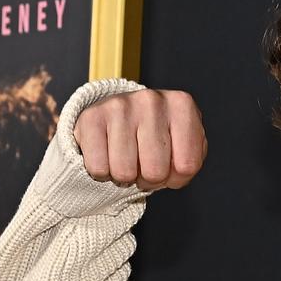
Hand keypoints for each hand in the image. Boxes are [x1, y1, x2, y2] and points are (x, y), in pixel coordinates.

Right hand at [73, 88, 204, 189]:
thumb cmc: (155, 136)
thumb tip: (174, 172)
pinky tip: (107, 154)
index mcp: (182, 105)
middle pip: (155, 172)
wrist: (116, 117)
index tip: (168, 164)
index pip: (186, 167)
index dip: (174, 178)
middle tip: (142, 163)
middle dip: (148, 179)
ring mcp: (120, 105)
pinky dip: (102, 172)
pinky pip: (98, 168)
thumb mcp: (182, 146)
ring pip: (125, 173)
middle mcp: (152, 100)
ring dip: (124, 176)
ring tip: (125, 158)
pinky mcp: (91, 117)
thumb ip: (189, 162)